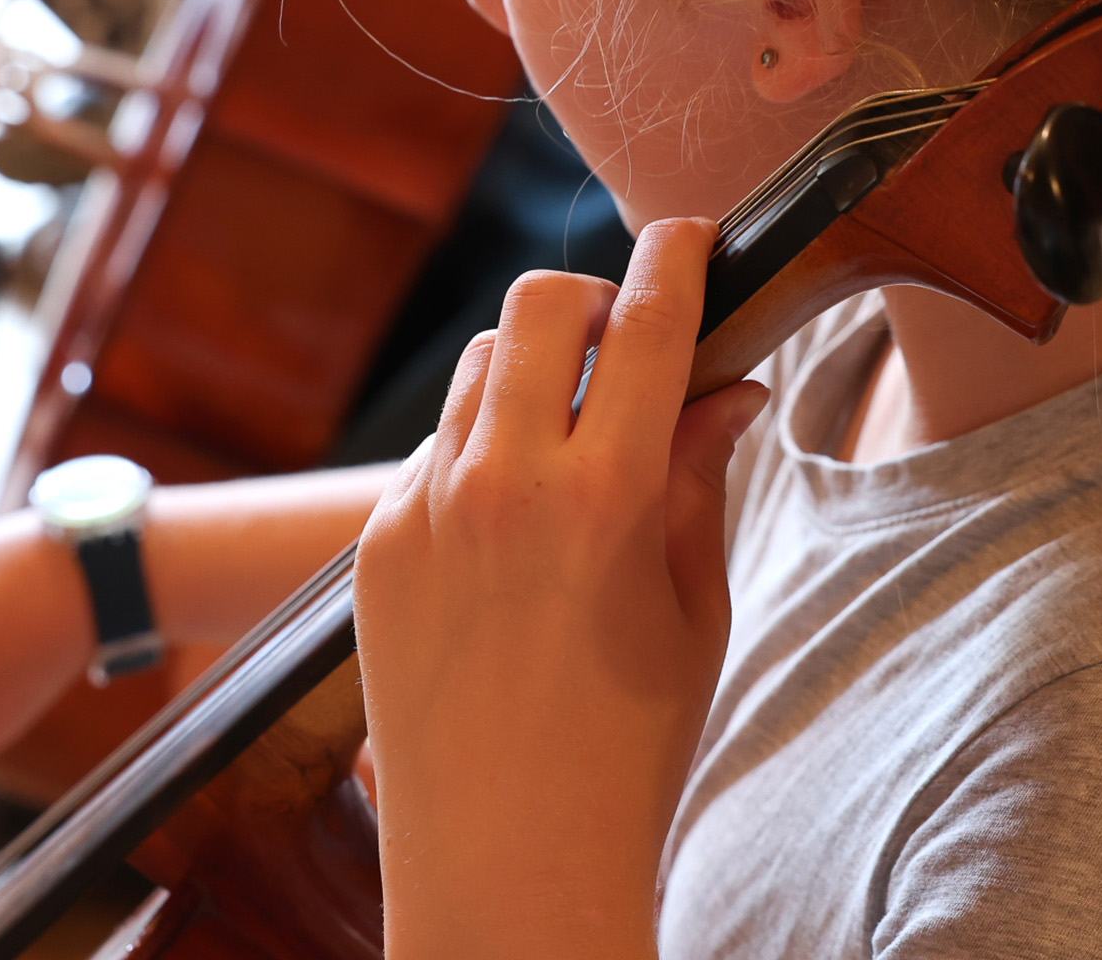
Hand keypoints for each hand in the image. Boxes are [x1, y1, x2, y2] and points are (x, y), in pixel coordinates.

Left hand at [353, 219, 769, 959]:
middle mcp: (501, 485)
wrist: (506, 864)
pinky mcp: (374, 545)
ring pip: (480, 369)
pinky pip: (433, 450)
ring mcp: (422, 511)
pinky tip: (515, 524)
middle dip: (593, 301)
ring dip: (534, 373)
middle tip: (630, 347)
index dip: (676, 258)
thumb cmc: (628, 753)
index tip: (691, 236)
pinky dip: (483, 450)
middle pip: (538, 305)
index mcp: (604, 500)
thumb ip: (701, 483)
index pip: (646, 323)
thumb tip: (728, 390)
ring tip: (576, 445)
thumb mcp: (695, 613)